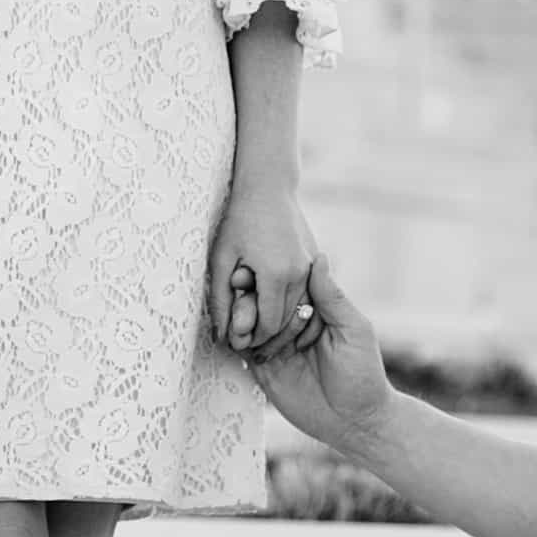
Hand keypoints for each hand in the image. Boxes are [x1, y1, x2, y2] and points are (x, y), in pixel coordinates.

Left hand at [209, 173, 315, 358]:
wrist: (268, 188)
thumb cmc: (239, 221)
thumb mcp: (221, 259)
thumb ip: (220, 300)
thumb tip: (220, 338)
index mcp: (277, 274)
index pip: (269, 325)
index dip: (254, 340)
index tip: (239, 345)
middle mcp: (300, 273)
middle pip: (288, 324)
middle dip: (269, 340)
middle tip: (250, 348)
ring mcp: (312, 267)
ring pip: (302, 314)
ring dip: (284, 329)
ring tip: (262, 336)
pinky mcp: (315, 262)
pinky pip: (310, 298)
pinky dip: (297, 312)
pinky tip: (279, 317)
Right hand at [246, 242, 400, 467]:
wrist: (355, 423)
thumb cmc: (364, 374)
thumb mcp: (353, 330)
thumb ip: (332, 296)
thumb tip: (318, 256)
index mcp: (316, 308)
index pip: (287, 284)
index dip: (269, 276)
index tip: (253, 266)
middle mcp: (294, 323)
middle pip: (263, 301)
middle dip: (249, 297)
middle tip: (238, 290)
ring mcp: (277, 345)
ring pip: (250, 324)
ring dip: (240, 318)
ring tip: (237, 319)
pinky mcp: (264, 368)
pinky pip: (245, 350)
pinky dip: (236, 342)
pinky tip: (232, 338)